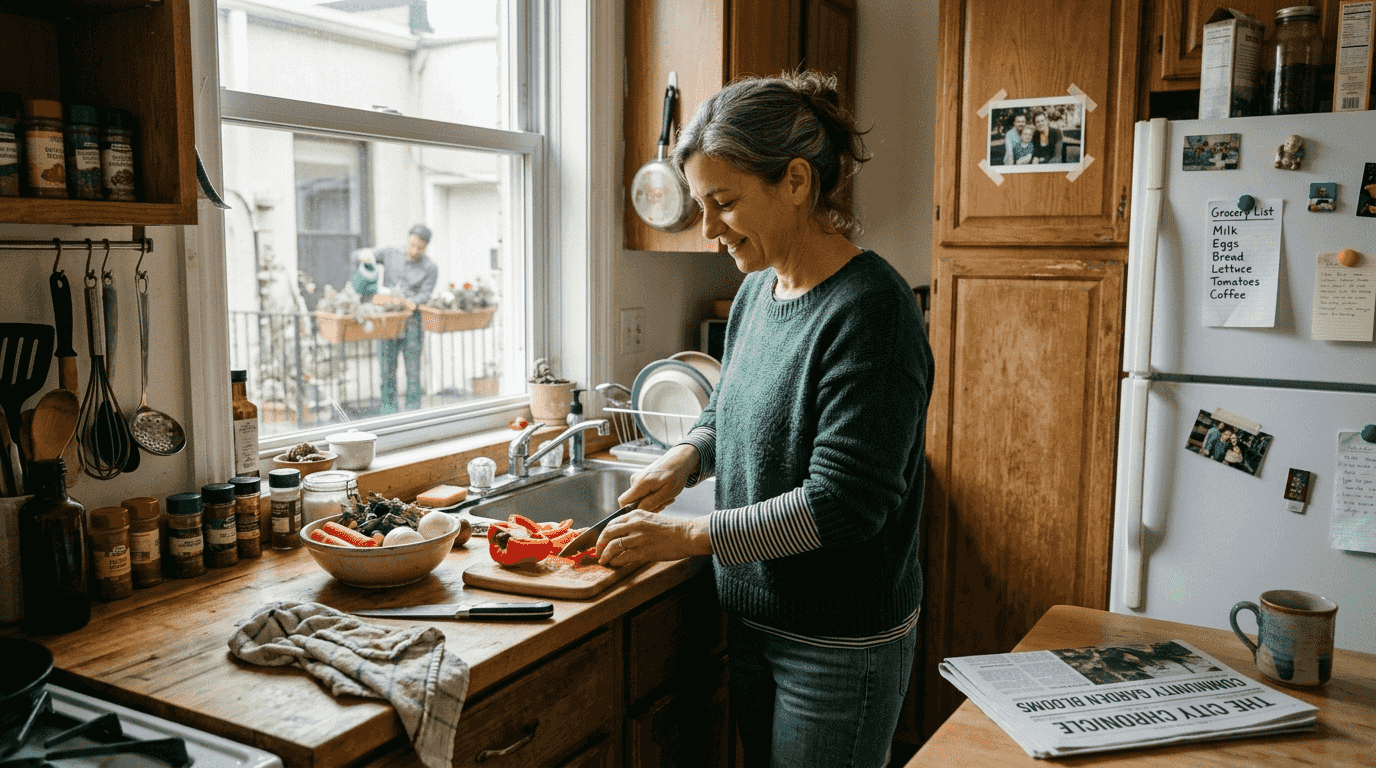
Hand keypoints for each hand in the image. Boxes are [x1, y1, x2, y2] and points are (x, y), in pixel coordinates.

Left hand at [596, 512, 710, 566]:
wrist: (687, 534)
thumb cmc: (671, 528)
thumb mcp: (650, 519)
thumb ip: (635, 523)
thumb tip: (621, 535)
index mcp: (636, 514)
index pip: (611, 523)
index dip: (603, 533)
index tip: (601, 541)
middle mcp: (635, 524)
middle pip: (608, 533)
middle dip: (600, 544)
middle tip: (598, 551)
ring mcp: (639, 537)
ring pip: (613, 546)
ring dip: (605, 555)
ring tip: (603, 560)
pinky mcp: (644, 551)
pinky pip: (623, 557)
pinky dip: (616, 562)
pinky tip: (614, 564)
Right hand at [616, 443, 698, 511]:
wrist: (679, 460)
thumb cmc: (676, 475)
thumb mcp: (668, 492)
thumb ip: (652, 502)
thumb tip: (638, 510)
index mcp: (640, 483)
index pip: (623, 501)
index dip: (631, 511)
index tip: (649, 511)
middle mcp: (635, 480)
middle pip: (633, 503)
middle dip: (649, 507)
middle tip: (665, 503)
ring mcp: (637, 480)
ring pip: (640, 500)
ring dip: (653, 503)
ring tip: (667, 497)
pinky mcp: (641, 480)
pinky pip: (643, 494)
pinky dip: (653, 497)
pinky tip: (664, 494)